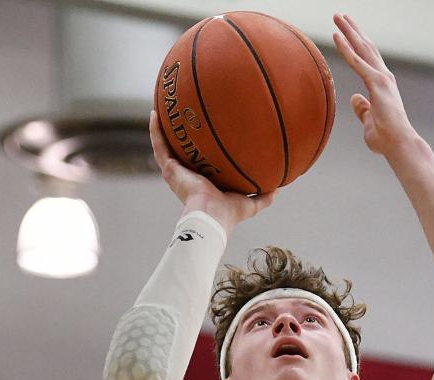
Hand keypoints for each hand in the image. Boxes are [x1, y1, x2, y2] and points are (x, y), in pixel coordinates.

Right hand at [148, 111, 274, 229]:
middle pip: (180, 152)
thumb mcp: (251, 203)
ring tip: (161, 109)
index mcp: (203, 183)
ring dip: (161, 128)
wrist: (212, 216)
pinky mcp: (169, 169)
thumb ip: (264, 196)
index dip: (199, 151)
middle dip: (179, 136)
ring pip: (165, 146)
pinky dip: (155, 130)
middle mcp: (186, 176)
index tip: (203, 136)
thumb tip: (278, 189)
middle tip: (181, 117)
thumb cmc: (229, 214)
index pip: (199, 163)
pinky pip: (159, 145)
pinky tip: (154, 113)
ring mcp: (176, 172)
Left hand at [332, 13, 419, 157]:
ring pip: (362, 48)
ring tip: (337, 16)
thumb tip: (354, 98)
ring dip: (349, 31)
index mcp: (381, 85)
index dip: (356, 44)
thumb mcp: (368, 122)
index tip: (346, 32)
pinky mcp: (377, 84)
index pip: (367, 59)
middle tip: (340, 16)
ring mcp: (381, 79)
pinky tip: (336, 36)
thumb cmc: (386, 139)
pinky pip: (357, 62)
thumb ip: (362, 109)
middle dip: (352, 30)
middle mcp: (383, 77)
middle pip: (365, 47)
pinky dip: (346, 48)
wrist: (399, 145)